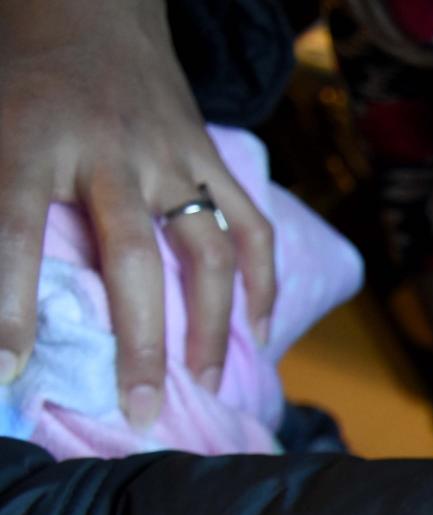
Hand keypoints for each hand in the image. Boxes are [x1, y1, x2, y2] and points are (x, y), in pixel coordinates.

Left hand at [0, 0, 275, 423]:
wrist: (81, 1)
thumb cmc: (15, 75)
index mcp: (28, 139)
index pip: (13, 231)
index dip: (8, 306)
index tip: (7, 371)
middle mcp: (106, 151)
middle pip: (131, 257)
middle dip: (138, 341)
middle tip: (137, 409)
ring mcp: (169, 153)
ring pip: (205, 249)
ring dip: (209, 325)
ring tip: (204, 384)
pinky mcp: (209, 154)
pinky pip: (249, 224)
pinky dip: (260, 281)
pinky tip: (256, 331)